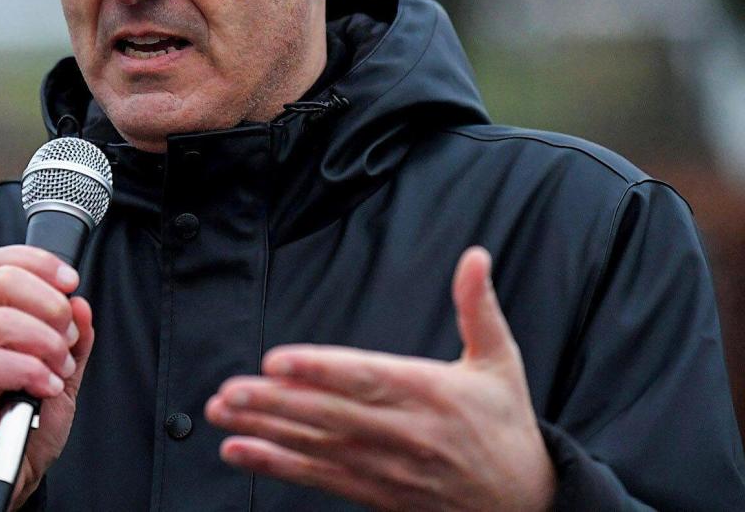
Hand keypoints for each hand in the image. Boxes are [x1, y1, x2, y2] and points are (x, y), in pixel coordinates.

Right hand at [0, 246, 94, 511]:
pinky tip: (48, 389)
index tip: (71, 282)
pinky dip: (32, 372)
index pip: (2, 263)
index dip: (39, 262)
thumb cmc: (26, 422)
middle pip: (2, 280)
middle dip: (49, 301)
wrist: (0, 474)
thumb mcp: (62, 374)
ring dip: (45, 341)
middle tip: (67, 337)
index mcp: (0, 320)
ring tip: (60, 370)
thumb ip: (76, 341)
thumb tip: (82, 304)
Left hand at [205, 246, 554, 511]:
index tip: (278, 360)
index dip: (319, 370)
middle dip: (274, 402)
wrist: (522, 501)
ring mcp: (386, 466)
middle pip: (329, 414)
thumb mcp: (499, 361)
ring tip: (222, 412)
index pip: (366, 378)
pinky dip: (276, 465)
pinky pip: (318, 477)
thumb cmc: (505, 422)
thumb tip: (476, 256)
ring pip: (316, 445)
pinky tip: (240, 450)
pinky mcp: (374, 491)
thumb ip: (478, 307)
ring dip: (264, 429)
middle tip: (229, 389)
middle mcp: (403, 432)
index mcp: (430, 392)